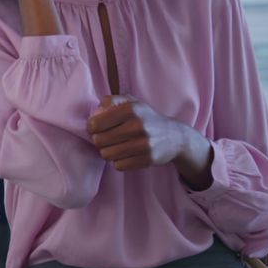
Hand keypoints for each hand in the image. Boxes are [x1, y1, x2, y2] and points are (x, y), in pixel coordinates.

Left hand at [86, 96, 213, 188]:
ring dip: (108, 152)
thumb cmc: (147, 118)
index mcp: (130, 109)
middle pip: (99, 140)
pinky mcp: (147, 160)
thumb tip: (95, 112)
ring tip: (115, 147)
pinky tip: (126, 155)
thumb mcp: (132, 102)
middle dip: (99, 140)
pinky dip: (119, 162)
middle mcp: (137, 125)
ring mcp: (143, 144)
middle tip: (106, 139)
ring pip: (107, 155)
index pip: (95, 123)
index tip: (97, 128)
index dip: (92, 127)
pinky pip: (119, 165)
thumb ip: (111, 101)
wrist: (175, 137)